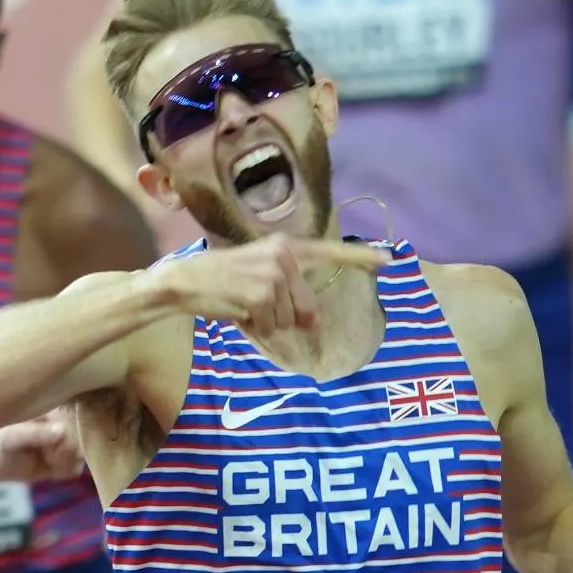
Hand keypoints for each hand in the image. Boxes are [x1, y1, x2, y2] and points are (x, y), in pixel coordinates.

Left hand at [0, 409, 82, 481]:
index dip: (65, 441)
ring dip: (62, 464)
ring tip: (45, 460)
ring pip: (82, 456)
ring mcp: (70, 440)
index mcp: (57, 408)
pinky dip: (62, 472)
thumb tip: (63, 432)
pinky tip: (48, 468)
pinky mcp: (68, 458)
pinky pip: (76, 469)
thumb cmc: (3, 440)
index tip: (47, 448)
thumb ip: (37, 434)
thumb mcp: (15, 436)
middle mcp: (68, 421)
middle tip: (44, 455)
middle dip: (63, 455)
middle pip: (82, 442)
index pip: (77, 424)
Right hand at [147, 236, 378, 329]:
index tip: (388, 259)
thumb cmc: (222, 282)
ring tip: (242, 304)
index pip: (329, 251)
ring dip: (266, 322)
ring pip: (288, 319)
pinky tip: (237, 312)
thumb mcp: (261, 281)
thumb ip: (293, 296)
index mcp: (286, 246)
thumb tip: (314, 322)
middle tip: (253, 304)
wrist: (184, 281)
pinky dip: (255, 327)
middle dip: (283, 316)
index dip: (359, 257)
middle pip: (306, 306)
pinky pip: (271, 325)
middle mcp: (283, 254)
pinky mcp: (262, 293)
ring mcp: (273, 273)